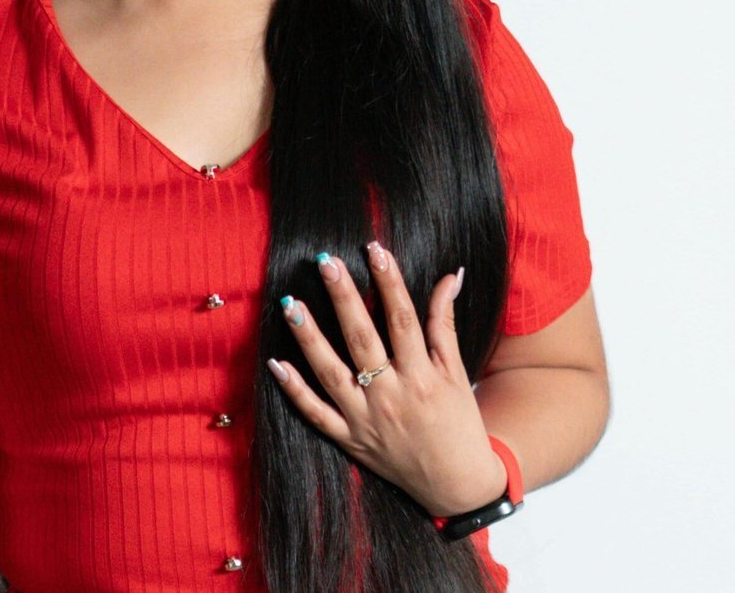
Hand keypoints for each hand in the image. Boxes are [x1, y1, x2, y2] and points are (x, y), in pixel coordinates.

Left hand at [269, 243, 507, 517]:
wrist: (456, 485)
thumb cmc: (459, 423)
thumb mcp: (458, 372)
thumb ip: (446, 323)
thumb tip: (450, 275)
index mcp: (422, 377)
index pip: (403, 320)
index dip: (389, 282)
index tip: (375, 249)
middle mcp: (392, 397)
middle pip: (362, 339)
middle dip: (343, 298)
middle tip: (326, 262)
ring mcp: (366, 420)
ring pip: (331, 374)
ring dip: (309, 339)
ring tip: (291, 304)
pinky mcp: (350, 440)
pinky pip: (316, 414)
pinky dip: (295, 391)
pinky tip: (276, 363)